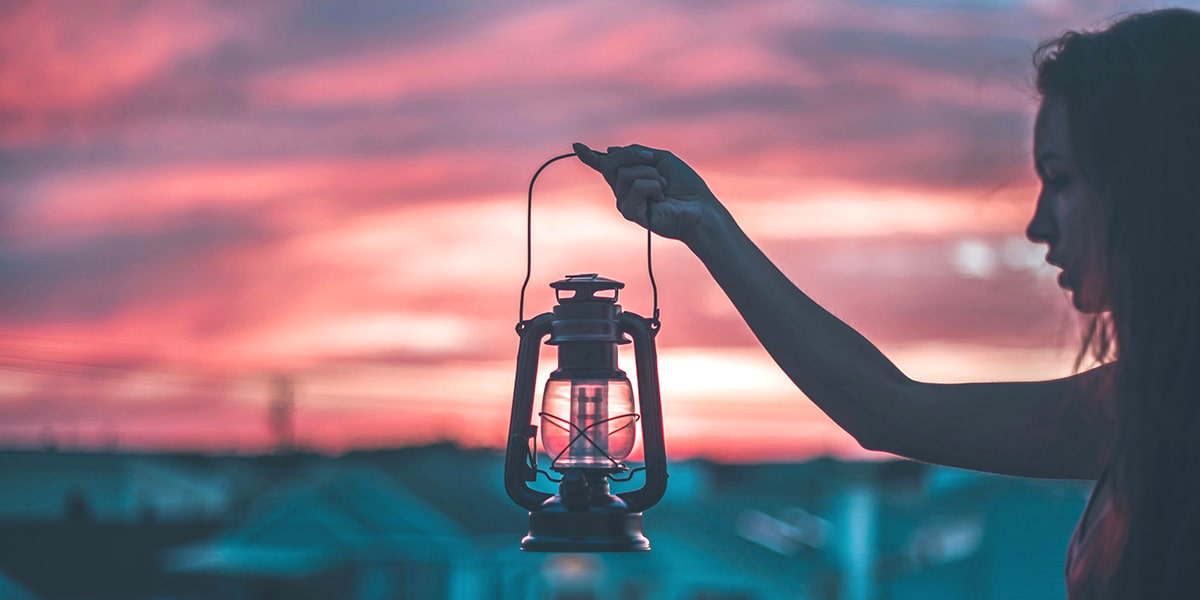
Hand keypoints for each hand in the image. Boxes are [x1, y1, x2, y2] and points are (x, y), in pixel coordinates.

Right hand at [573, 142, 724, 244]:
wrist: (700, 208)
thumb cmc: (685, 186)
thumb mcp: (661, 159)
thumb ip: (636, 153)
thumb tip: (609, 151)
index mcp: (631, 177)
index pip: (606, 166)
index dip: (590, 156)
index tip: (577, 146)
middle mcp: (624, 191)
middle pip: (610, 163)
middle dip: (631, 155)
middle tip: (652, 159)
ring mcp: (626, 202)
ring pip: (625, 173)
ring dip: (651, 174)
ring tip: (664, 187)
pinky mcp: (631, 213)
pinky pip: (635, 186)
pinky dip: (653, 186)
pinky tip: (661, 197)